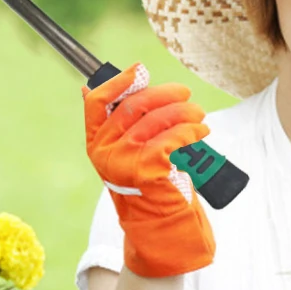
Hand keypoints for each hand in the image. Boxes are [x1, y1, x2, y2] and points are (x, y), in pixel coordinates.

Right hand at [83, 62, 215, 277]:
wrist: (158, 219)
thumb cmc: (147, 179)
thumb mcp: (126, 150)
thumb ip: (116, 123)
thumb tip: (89, 85)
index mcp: (97, 141)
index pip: (96, 103)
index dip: (117, 82)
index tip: (140, 70)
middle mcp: (105, 150)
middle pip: (134, 106)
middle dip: (164, 94)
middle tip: (186, 94)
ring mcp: (124, 159)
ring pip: (158, 120)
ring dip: (185, 112)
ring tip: (199, 114)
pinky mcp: (147, 168)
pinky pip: (173, 137)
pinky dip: (191, 130)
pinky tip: (201, 132)